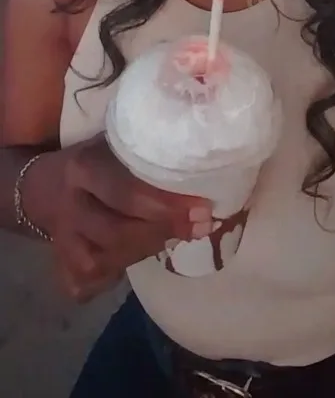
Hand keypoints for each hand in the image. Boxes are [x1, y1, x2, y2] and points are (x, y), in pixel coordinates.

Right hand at [23, 135, 211, 301]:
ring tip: (173, 237)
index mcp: (82, 170)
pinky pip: (88, 284)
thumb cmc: (92, 161)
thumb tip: (198, 157)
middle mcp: (70, 207)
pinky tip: (130, 260)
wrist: (38, 188)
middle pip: (118, 233)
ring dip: (145, 251)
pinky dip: (113, 278)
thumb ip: (144, 152)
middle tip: (201, 226)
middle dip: (164, 231)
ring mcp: (61, 241)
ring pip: (106, 261)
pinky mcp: (59, 268)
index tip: (203, 209)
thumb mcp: (112, 145)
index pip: (125, 192)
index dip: (165, 205)